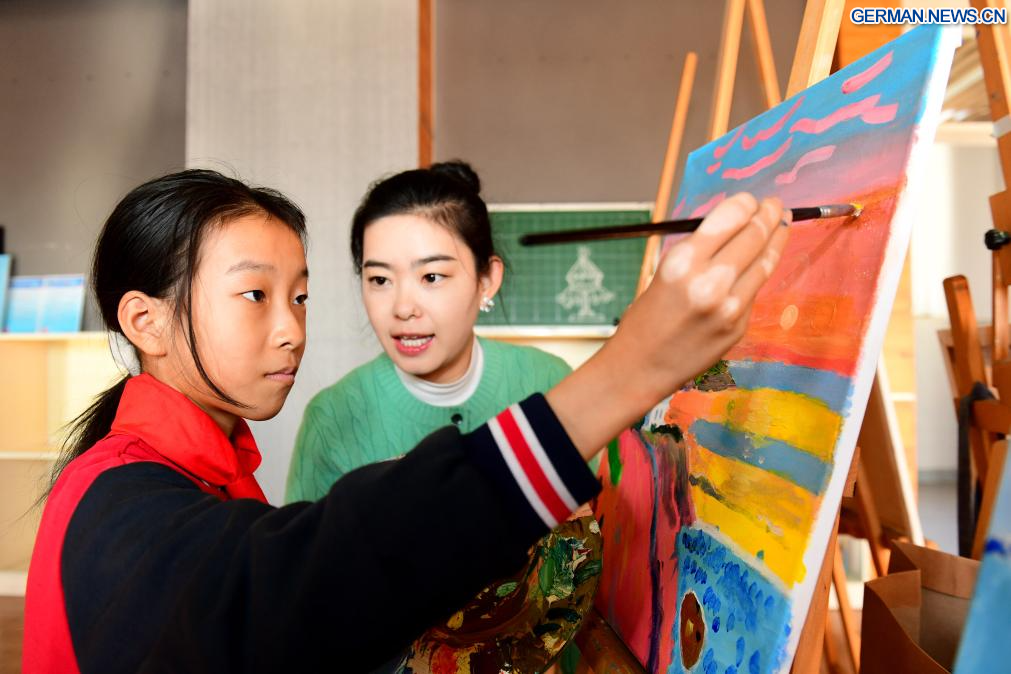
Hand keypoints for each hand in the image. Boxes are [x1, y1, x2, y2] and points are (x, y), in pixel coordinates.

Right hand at [547, 193, 789, 457]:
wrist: (640, 366)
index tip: (752, 200)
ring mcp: (729, 306)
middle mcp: (709, 282)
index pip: (731, 217)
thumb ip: (700, 250)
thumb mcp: (664, 272)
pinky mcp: (739, 326)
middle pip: (754, 235)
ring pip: (765, 262)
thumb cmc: (646, 316)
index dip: (747, 203)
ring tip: (782, 225)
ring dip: (776, 240)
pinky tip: (762, 261)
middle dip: (768, 215)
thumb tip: (737, 225)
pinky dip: (760, 272)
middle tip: (775, 205)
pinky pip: (755, 290)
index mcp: (682, 262)